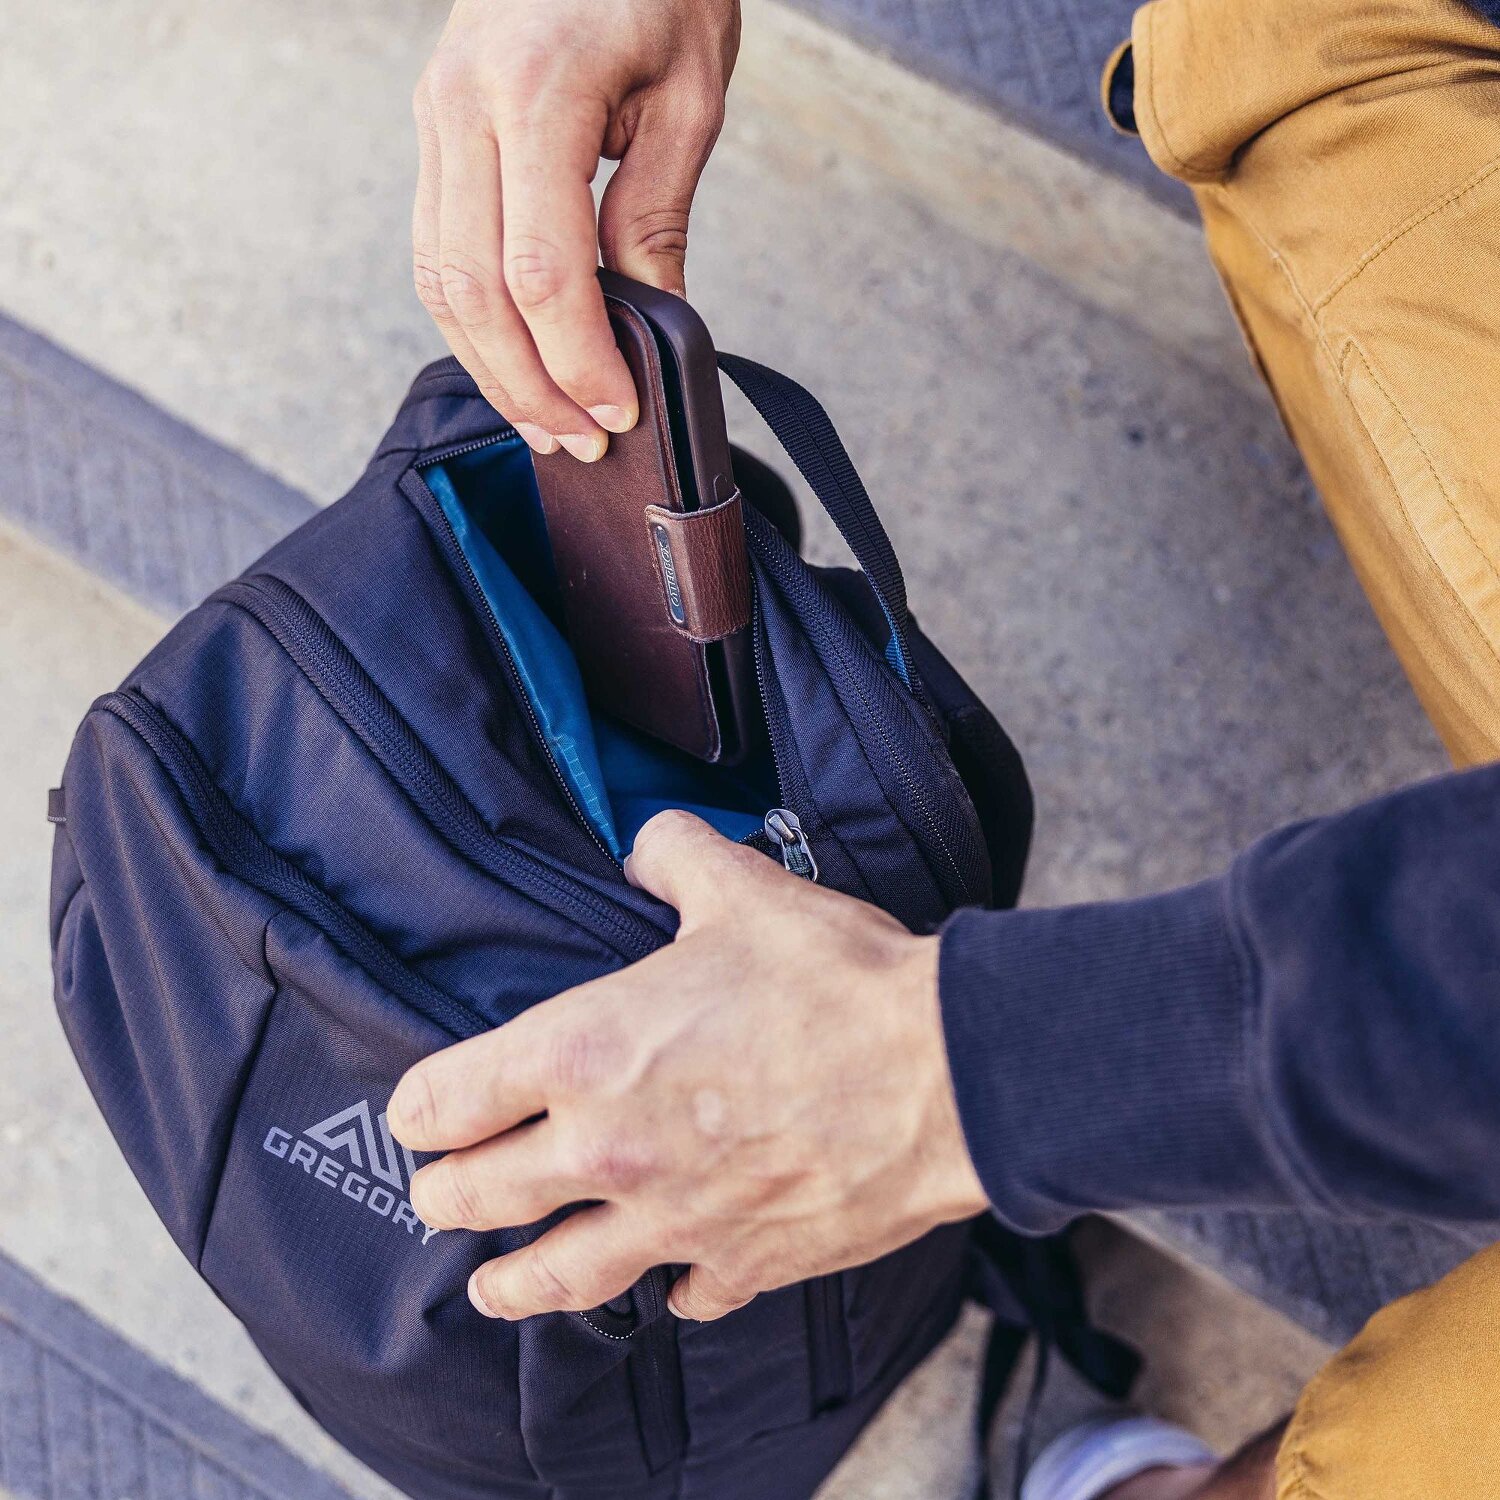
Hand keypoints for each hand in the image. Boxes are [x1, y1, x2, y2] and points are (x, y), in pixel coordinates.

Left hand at [389, 811, 987, 1321]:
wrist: (943, 1070)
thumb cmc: (835, 979)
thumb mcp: (741, 888)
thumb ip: (672, 857)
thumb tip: (647, 844)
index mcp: (585, 1051)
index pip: (448, 1098)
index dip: (418, 1106)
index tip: (417, 1113)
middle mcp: (606, 1148)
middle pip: (477, 1196)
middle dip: (444, 1193)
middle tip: (437, 1192)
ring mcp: (671, 1218)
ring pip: (554, 1277)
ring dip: (512, 1282)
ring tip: (493, 1286)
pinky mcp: (743, 1262)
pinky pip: (681, 1294)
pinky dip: (669, 1288)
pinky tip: (669, 1282)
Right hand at [412, 0, 739, 459]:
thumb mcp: (689, 95)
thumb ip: (657, 214)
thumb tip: (649, 322)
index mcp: (535, 92)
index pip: (542, 270)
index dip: (579, 358)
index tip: (619, 408)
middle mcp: (462, 107)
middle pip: (476, 291)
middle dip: (531, 384)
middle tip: (583, 442)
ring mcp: (435, 117)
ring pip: (440, 280)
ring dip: (493, 367)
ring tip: (547, 423)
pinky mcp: (434, 130)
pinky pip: (436, 249)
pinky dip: (473, 320)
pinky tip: (514, 362)